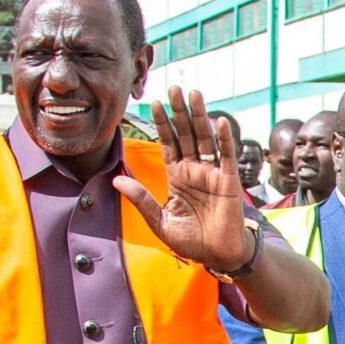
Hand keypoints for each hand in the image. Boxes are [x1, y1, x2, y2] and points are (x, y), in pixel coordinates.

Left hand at [118, 90, 254, 275]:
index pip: (168, 144)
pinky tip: (219, 122)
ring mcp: (212, 173)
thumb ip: (141, 199)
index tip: (154, 103)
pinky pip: (226, 156)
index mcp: (177, 177)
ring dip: (199, 116)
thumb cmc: (191, 241)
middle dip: (179, 111)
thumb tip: (116, 179)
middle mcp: (194, 170)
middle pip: (185, 134)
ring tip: (193, 93)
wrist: (217, 255)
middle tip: (173, 87)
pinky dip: (224, 139)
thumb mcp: (160, 221)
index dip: (162, 124)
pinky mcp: (228, 181)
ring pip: (204, 138)